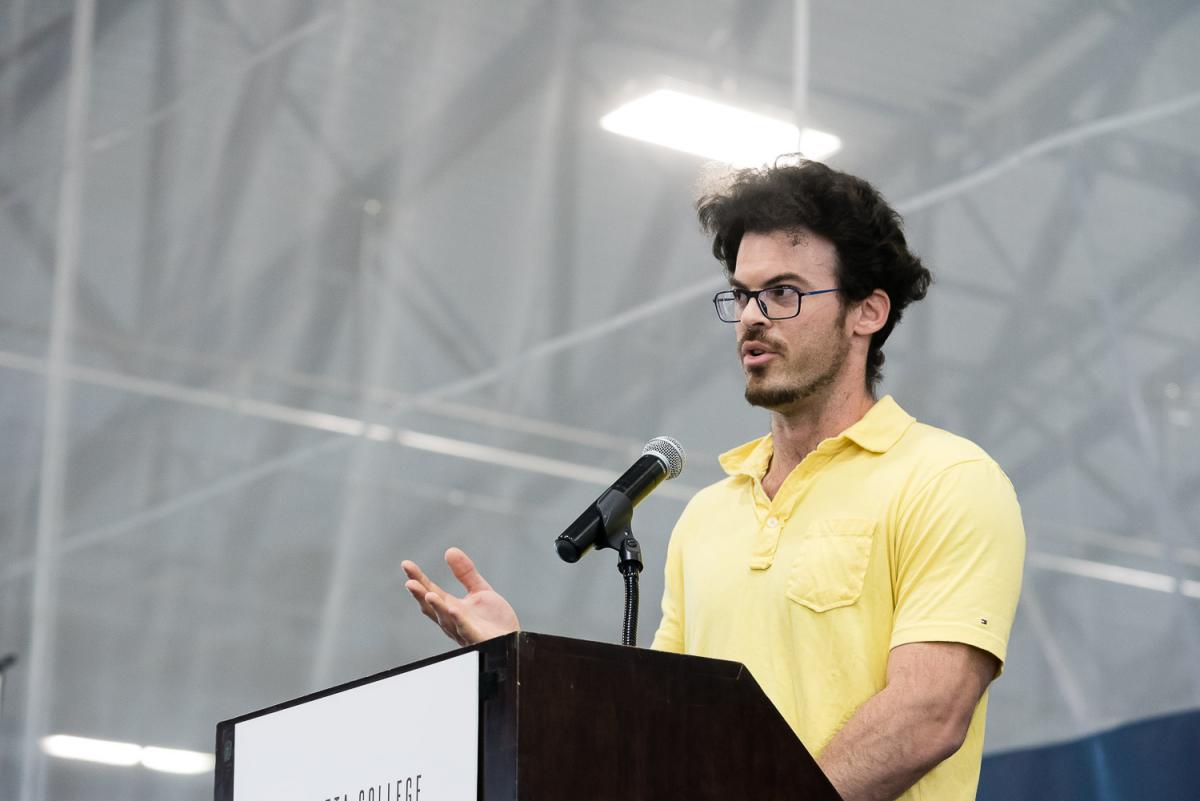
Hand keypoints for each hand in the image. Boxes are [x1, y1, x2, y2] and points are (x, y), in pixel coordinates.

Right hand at [402, 547, 519, 645]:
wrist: (513, 641)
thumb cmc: (493, 621)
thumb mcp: (479, 590)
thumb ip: (465, 573)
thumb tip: (450, 550)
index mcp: (451, 608)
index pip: (431, 591)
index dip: (418, 579)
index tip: (406, 565)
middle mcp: (453, 621)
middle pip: (432, 608)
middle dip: (420, 595)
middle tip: (410, 582)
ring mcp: (464, 631)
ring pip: (446, 620)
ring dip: (437, 608)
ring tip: (428, 594)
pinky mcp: (479, 638)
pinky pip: (467, 630)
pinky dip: (459, 621)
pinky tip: (453, 609)